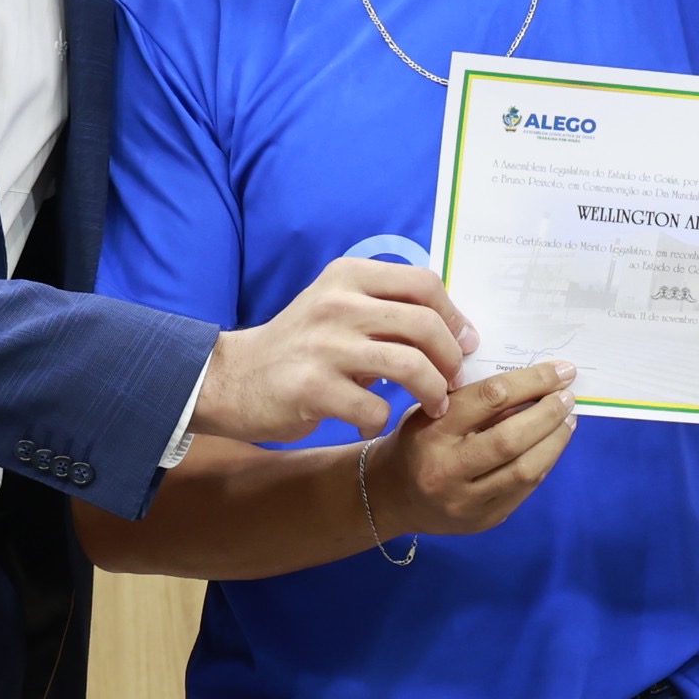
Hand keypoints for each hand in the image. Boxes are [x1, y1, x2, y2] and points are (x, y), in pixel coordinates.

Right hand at [195, 256, 478, 443]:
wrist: (232, 378)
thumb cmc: (299, 345)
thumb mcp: (338, 307)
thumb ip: (387, 309)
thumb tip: (456, 330)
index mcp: (348, 275)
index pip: (424, 284)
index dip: (455, 316)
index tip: (466, 343)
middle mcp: (337, 303)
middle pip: (424, 324)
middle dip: (451, 358)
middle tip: (454, 381)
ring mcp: (324, 345)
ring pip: (409, 365)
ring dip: (432, 391)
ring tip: (434, 406)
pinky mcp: (312, 388)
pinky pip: (375, 407)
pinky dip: (382, 421)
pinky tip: (371, 423)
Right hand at [372, 362, 577, 538]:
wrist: (391, 495)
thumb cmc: (417, 441)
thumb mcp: (433, 409)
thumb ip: (475, 399)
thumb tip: (536, 383)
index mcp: (431, 431)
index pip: (489, 398)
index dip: (531, 381)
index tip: (559, 371)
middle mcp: (446, 468)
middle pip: (511, 438)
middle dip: (548, 413)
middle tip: (567, 396)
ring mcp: (465, 500)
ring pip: (524, 470)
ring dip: (554, 441)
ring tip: (567, 420)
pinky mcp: (482, 520)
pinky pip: (524, 490)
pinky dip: (544, 463)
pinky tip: (551, 445)